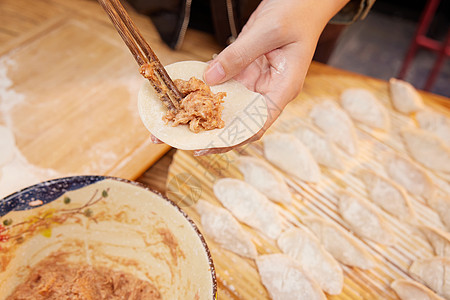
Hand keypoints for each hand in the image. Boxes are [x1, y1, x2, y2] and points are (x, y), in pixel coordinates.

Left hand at [192, 0, 348, 154]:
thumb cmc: (297, 13)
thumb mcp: (267, 32)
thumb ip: (238, 55)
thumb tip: (210, 78)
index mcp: (282, 90)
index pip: (256, 125)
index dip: (231, 139)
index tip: (206, 147)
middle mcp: (267, 90)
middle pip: (238, 120)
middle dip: (212, 131)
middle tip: (183, 137)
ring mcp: (255, 80)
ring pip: (228, 104)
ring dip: (205, 112)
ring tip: (180, 121)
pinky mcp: (245, 69)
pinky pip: (224, 83)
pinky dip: (207, 88)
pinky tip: (188, 93)